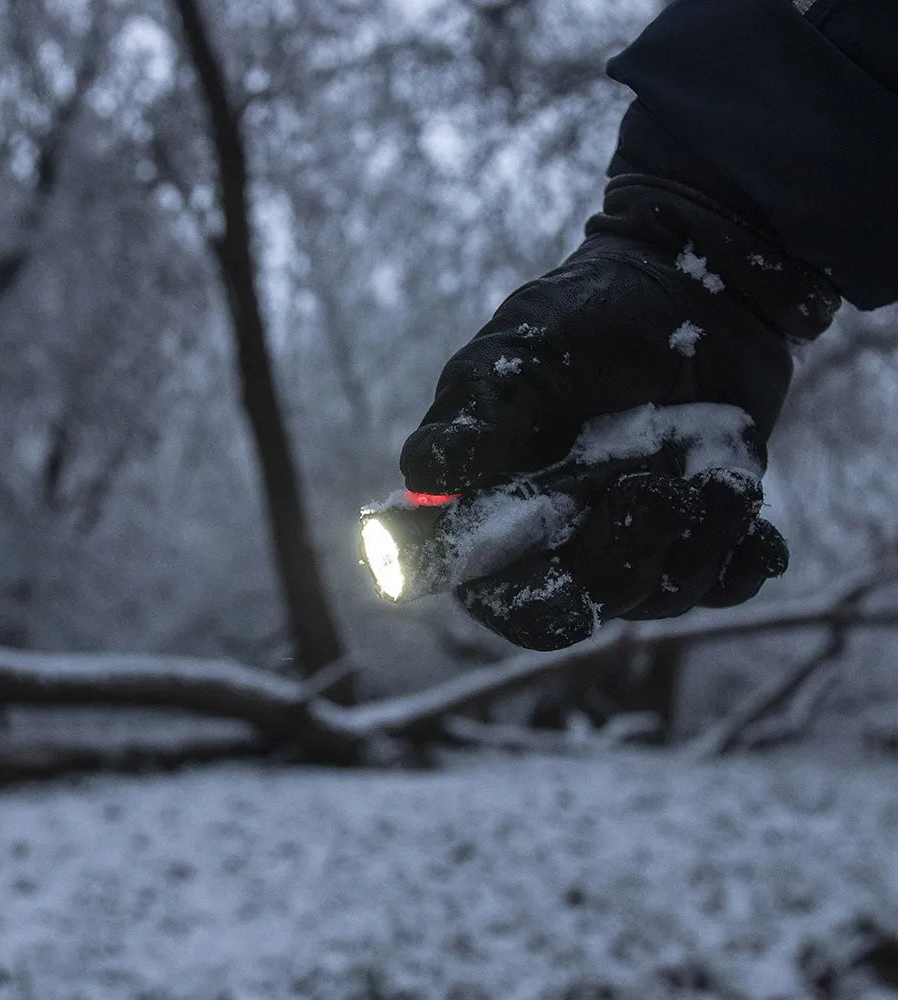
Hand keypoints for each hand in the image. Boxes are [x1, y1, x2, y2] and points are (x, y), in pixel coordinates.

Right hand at [400, 156, 837, 648]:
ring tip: (715, 466)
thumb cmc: (589, 314)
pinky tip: (753, 519)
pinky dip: (742, 559)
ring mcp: (631, 541)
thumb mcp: (525, 351)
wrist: (692, 288)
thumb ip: (479, 414)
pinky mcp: (696, 534)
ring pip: (660, 597)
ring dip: (698, 535)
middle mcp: (559, 538)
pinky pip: (723, 585)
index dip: (521, 594)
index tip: (563, 551)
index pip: (496, 592)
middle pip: (582, 610)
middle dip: (624, 558)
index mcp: (498, 506)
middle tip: (652, 486)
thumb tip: (422, 471)